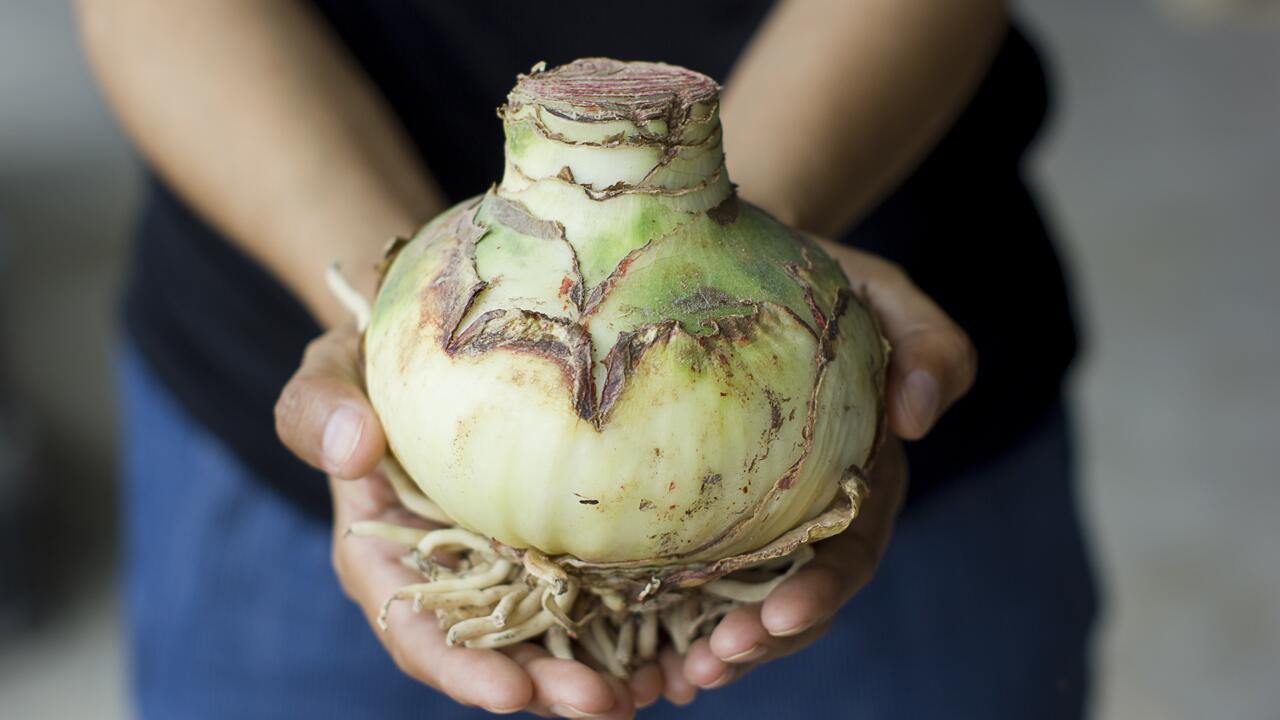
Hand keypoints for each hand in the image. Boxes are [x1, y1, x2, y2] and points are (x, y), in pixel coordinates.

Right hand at [275, 327, 661, 717]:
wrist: (425, 339)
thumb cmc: (366, 358)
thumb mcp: (329, 373)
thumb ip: (319, 410)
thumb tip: (351, 448)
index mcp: (386, 556)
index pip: (418, 631)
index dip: (462, 669)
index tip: (512, 694)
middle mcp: (451, 575)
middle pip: (496, 651)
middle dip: (548, 686)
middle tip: (606, 703)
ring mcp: (506, 562)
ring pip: (551, 634)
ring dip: (597, 670)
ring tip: (652, 689)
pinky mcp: (553, 538)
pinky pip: (591, 588)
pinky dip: (627, 621)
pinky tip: (673, 642)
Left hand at [666, 239, 975, 702]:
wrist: (735, 258)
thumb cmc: (819, 278)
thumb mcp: (884, 292)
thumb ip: (928, 343)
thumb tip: (923, 415)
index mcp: (859, 474)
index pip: (850, 548)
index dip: (821, 590)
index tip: (780, 615)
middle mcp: (809, 509)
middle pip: (794, 594)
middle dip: (761, 639)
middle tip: (713, 664)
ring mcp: (755, 515)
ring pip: (742, 601)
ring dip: (717, 647)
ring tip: (677, 679)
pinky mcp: (702, 510)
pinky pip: (689, 575)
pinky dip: (670, 622)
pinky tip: (639, 655)